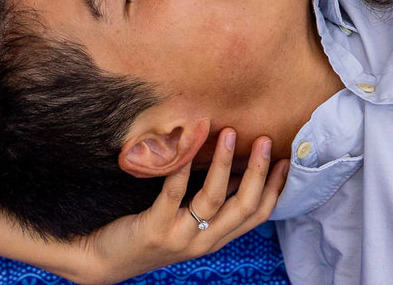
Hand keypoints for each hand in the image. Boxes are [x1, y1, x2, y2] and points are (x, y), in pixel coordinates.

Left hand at [71, 131, 287, 284]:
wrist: (106, 259)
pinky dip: (183, 167)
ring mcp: (181, 238)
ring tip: (229, 133)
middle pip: (244, 207)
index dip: (275, 188)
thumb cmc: (149, 231)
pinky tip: (187, 144)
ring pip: (214, 199)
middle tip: (265, 141)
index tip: (286, 160)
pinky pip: (174, 194)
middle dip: (258, 172)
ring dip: (225, 164)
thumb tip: (234, 165)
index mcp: (216, 237)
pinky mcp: (156, 230)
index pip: (257, 215)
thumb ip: (210, 201)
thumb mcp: (187, 221)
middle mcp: (204, 241)